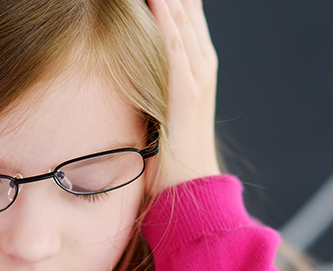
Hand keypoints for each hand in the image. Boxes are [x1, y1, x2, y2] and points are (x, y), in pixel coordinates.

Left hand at [147, 0, 221, 192]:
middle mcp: (202, 64)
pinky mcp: (187, 93)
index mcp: (196, 63)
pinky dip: (165, 21)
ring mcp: (198, 77)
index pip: (184, 12)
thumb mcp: (159, 106)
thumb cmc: (171, 155)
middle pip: (185, 7)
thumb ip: (152, 81)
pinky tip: (154, 1)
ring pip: (181, 20)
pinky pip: (176, 48)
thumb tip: (130, 68)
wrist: (191, 189)